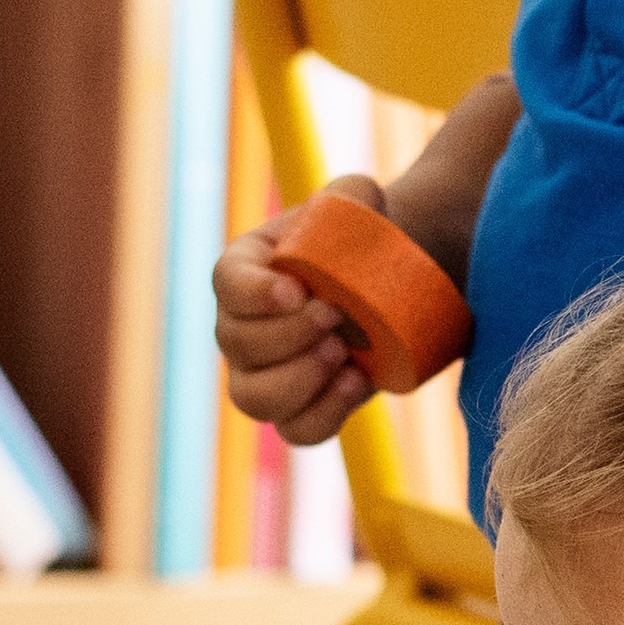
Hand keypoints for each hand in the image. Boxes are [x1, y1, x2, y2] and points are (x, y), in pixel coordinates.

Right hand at [213, 174, 387, 445]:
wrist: (395, 286)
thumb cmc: (365, 243)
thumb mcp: (359, 207)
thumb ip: (353, 194)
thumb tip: (358, 199)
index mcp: (247, 270)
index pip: (228, 283)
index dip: (254, 293)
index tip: (296, 291)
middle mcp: (241, 327)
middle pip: (239, 345)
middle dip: (288, 336)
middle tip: (337, 317)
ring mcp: (264, 374)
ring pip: (255, 398)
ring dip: (299, 380)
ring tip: (344, 353)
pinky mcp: (300, 408)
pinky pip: (296, 430)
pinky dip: (325, 414)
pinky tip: (356, 382)